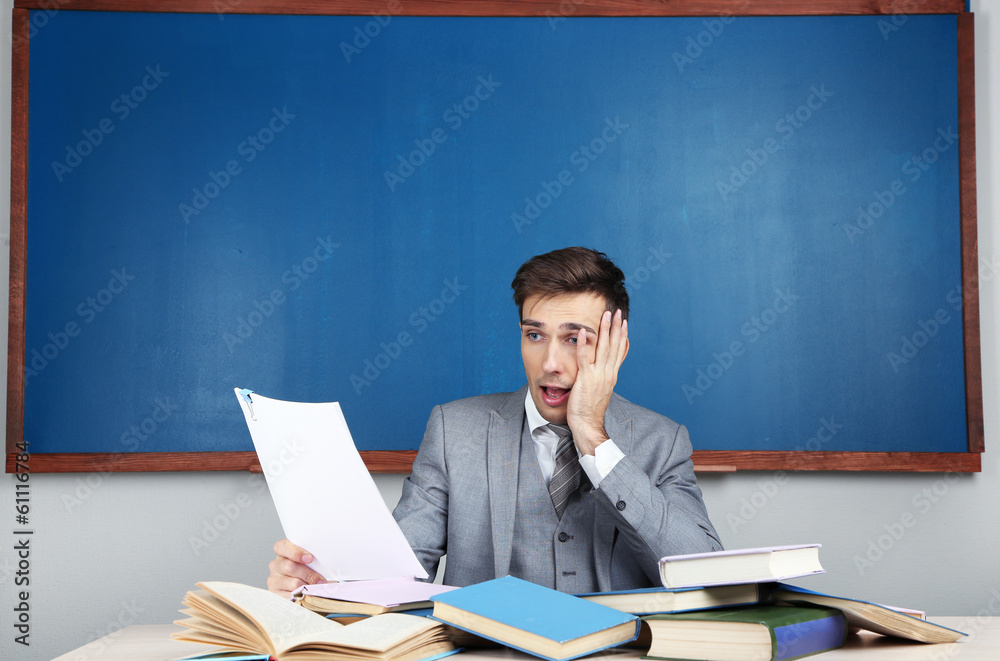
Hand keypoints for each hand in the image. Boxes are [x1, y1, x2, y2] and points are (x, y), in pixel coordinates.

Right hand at [267, 538, 325, 597]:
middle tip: (320, 579)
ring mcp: (274, 580)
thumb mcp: (308, 559)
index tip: (310, 558)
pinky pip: (291, 596)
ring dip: (308, 586)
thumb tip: (329, 562)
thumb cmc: (307, 568)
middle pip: (290, 567)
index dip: (296, 552)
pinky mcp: (276, 594)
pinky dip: (303, 596)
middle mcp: (275, 565)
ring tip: (317, 588)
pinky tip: (308, 594)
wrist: (300, 586)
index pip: (282, 547)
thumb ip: (313, 557)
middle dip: (308, 574)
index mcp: (282, 551)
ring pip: (293, 583)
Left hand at [567, 309, 628, 453]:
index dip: (622, 335)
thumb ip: (602, 377)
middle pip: (614, 345)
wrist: (588, 424)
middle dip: (616, 327)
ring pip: (603, 348)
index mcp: (611, 375)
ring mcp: (597, 375)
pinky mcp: (585, 379)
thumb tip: (604, 369)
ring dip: (605, 330)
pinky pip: (584, 358)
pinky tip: (584, 332)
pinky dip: (584, 344)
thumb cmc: (590, 409)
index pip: (620, 351)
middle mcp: (608, 373)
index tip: (624, 322)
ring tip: (606, 315)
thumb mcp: (600, 390)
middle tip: (618, 311)